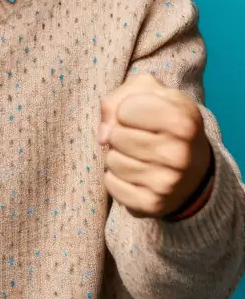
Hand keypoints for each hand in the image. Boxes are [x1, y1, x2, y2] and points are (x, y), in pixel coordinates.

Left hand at [98, 72, 211, 218]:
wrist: (194, 167)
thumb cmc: (165, 122)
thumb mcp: (150, 94)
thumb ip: (119, 98)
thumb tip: (103, 136)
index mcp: (182, 121)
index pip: (125, 109)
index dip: (127, 109)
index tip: (142, 115)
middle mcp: (179, 154)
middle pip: (116, 136)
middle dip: (119, 133)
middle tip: (138, 137)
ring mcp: (167, 183)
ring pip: (111, 161)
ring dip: (116, 155)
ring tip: (137, 155)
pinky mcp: (152, 204)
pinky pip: (111, 185)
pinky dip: (115, 177)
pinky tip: (134, 174)